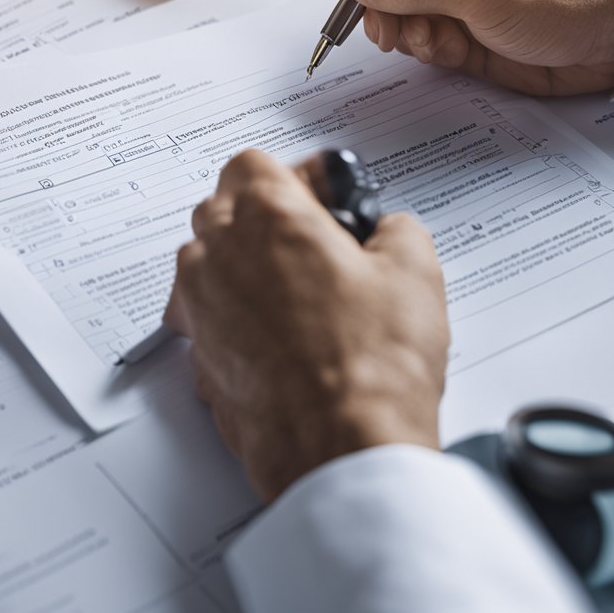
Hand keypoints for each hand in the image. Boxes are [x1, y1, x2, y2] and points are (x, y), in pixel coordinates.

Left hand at [164, 150, 449, 502]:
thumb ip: (394, 228)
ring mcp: (200, 311)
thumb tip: (387, 231)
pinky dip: (234, 320)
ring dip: (241, 266)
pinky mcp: (198, 360)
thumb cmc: (371, 368)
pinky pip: (207, 320)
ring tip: (298, 294)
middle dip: (262, 217)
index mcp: (266, 218)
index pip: (253, 163)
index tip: (323, 198)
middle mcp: (217, 257)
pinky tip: (281, 340)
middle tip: (314, 244)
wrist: (340, 449)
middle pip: (222, 209)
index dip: (293, 177)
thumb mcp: (415, 270)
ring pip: (204, 264)